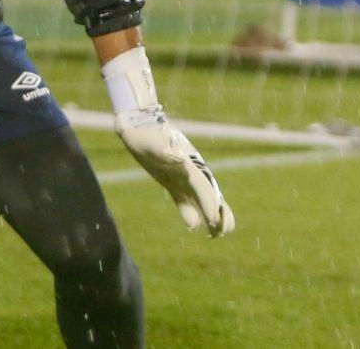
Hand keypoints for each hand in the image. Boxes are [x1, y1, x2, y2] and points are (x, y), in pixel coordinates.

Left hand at [115, 106, 234, 236]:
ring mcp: (182, 176)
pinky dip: (191, 212)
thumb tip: (178, 157)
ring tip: (216, 235)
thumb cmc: (145, 133)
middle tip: (220, 234)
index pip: (203, 186)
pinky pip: (185, 200)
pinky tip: (193, 226)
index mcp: (188, 163)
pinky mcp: (172, 181)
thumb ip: (165, 151)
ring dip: (210, 215)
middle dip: (216, 214)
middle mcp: (189, 171)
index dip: (209, 203)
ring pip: (202, 199)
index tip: (213, 220)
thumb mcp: (152, 141)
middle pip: (208, 195)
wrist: (139, 125)